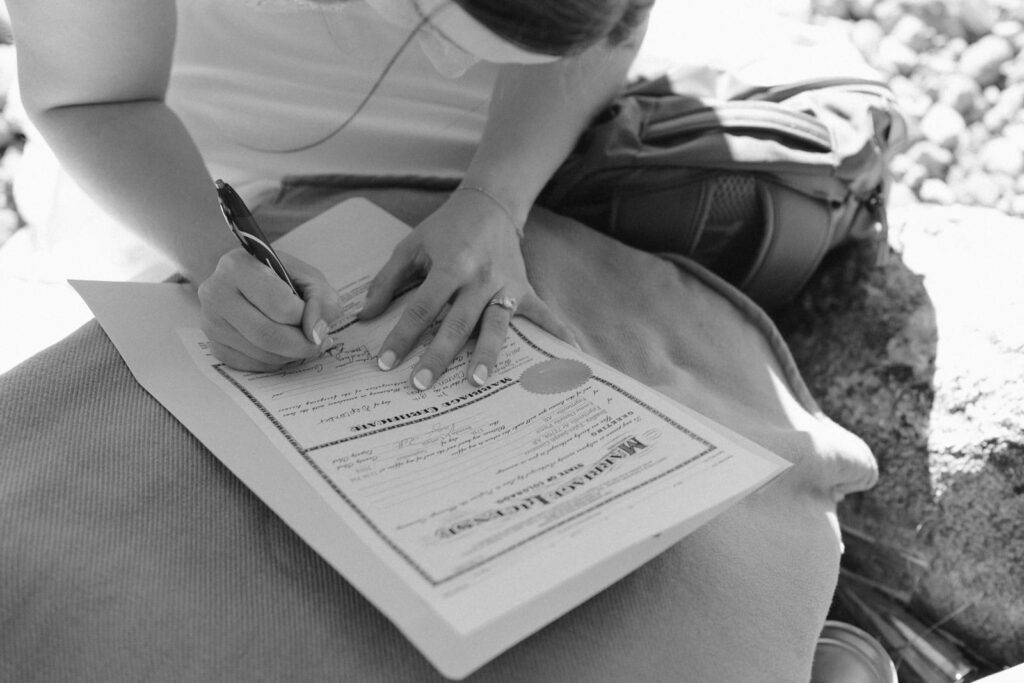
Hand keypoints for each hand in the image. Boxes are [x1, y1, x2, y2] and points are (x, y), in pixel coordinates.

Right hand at [198, 249, 343, 371]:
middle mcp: (216, 292)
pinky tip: (282, 348)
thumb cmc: (280, 277)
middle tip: (317, 342)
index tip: (315, 317)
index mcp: (238, 265)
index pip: (280, 306)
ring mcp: (210, 321)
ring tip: (301, 341)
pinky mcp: (214, 345)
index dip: (305, 318)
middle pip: (268, 335)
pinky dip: (275, 362)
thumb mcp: (308, 277)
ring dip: (290, 355)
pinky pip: (251, 365)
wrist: (246, 281)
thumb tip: (315, 333)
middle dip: (301, 344)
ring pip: (261, 354)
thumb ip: (322, 300)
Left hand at [359, 190, 574, 389]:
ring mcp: (506, 286)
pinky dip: (559, 333)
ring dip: (486, 354)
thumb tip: (366, 315)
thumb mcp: (411, 246)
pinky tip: (572, 357)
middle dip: (438, 356)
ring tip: (476, 381)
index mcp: (450, 265)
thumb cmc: (445, 229)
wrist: (490, 204)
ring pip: (495, 325)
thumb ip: (388, 280)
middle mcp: (479, 278)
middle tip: (421, 384)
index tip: (386, 363)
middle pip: (457, 323)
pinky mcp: (525, 290)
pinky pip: (543, 315)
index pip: (422, 307)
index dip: (402, 335)